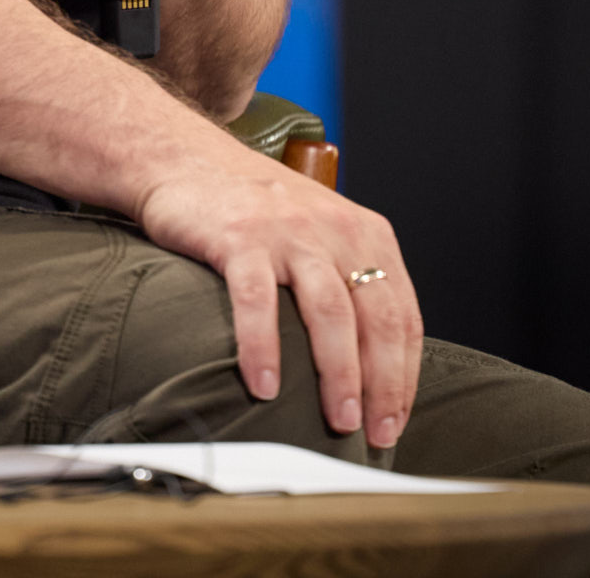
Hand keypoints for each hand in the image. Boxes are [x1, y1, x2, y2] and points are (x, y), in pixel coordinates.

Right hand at [136, 144, 423, 446]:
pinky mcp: (239, 237)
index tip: (396, 418)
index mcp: (364, 232)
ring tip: (339, 421)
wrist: (185, 157)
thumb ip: (345, 278)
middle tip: (376, 433)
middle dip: (382, 384)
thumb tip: (367, 363)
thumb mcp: (318, 230)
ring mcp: (287, 232)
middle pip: (375, 318)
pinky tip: (265, 386)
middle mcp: (334, 229)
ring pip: (329, 313)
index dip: (404, 374)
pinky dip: (264, 348)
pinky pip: (257, 301)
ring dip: (339, 374)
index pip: (403, 314)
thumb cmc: (253, 207)